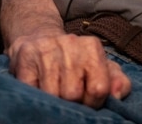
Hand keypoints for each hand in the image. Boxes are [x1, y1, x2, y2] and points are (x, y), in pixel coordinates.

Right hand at [6, 32, 130, 107]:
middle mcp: (70, 44)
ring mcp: (46, 50)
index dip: (93, 102)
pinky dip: (35, 95)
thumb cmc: (75, 60)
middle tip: (68, 97)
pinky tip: (39, 86)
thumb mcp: (100, 67)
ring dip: (53, 100)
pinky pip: (31, 90)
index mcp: (92, 47)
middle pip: (73, 94)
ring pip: (52, 95)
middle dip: (71, 102)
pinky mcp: (24, 58)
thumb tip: (117, 95)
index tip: (87, 101)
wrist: (39, 38)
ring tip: (54, 91)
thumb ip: (117, 81)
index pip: (99, 88)